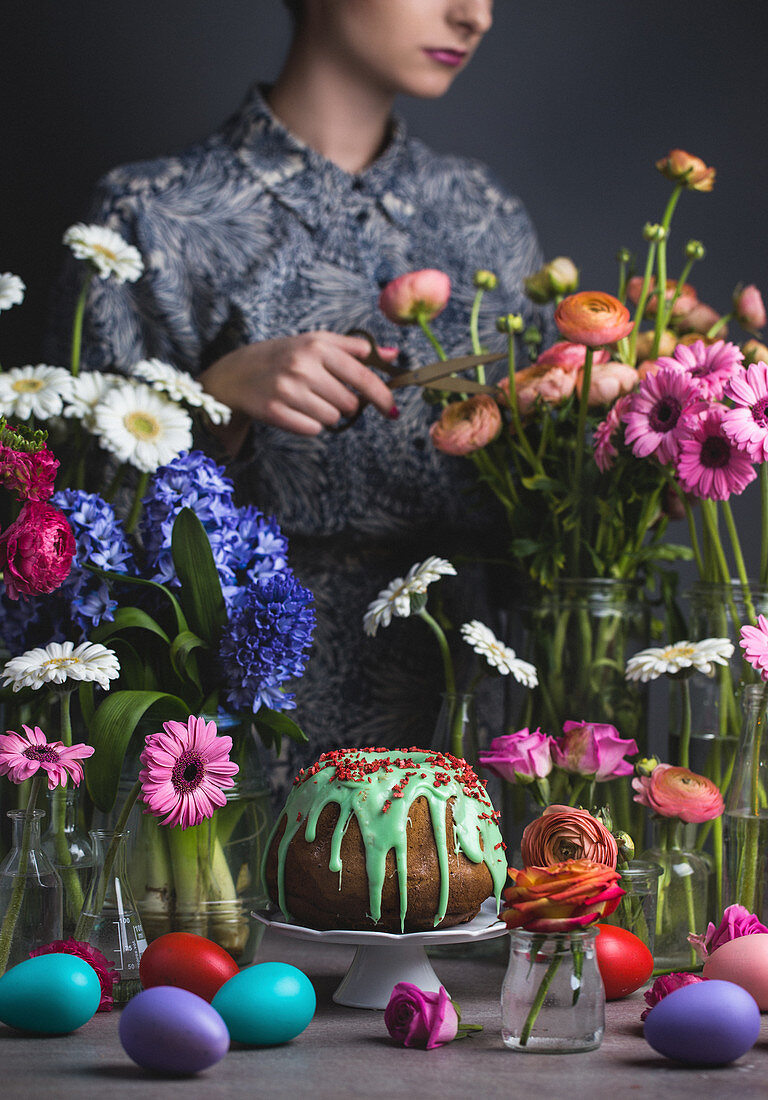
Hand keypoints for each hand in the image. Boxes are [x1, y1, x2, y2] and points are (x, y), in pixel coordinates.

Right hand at [199, 331, 398, 452]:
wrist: (237, 373)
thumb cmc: (284, 357)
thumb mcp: (316, 343)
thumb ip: (355, 348)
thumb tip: (394, 355)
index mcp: (317, 346)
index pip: (363, 377)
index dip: (383, 397)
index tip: (393, 410)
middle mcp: (302, 366)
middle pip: (350, 403)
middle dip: (346, 404)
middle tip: (326, 393)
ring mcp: (287, 390)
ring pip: (332, 418)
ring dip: (327, 414)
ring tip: (308, 400)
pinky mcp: (274, 412)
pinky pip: (313, 429)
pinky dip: (310, 424)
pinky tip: (296, 410)